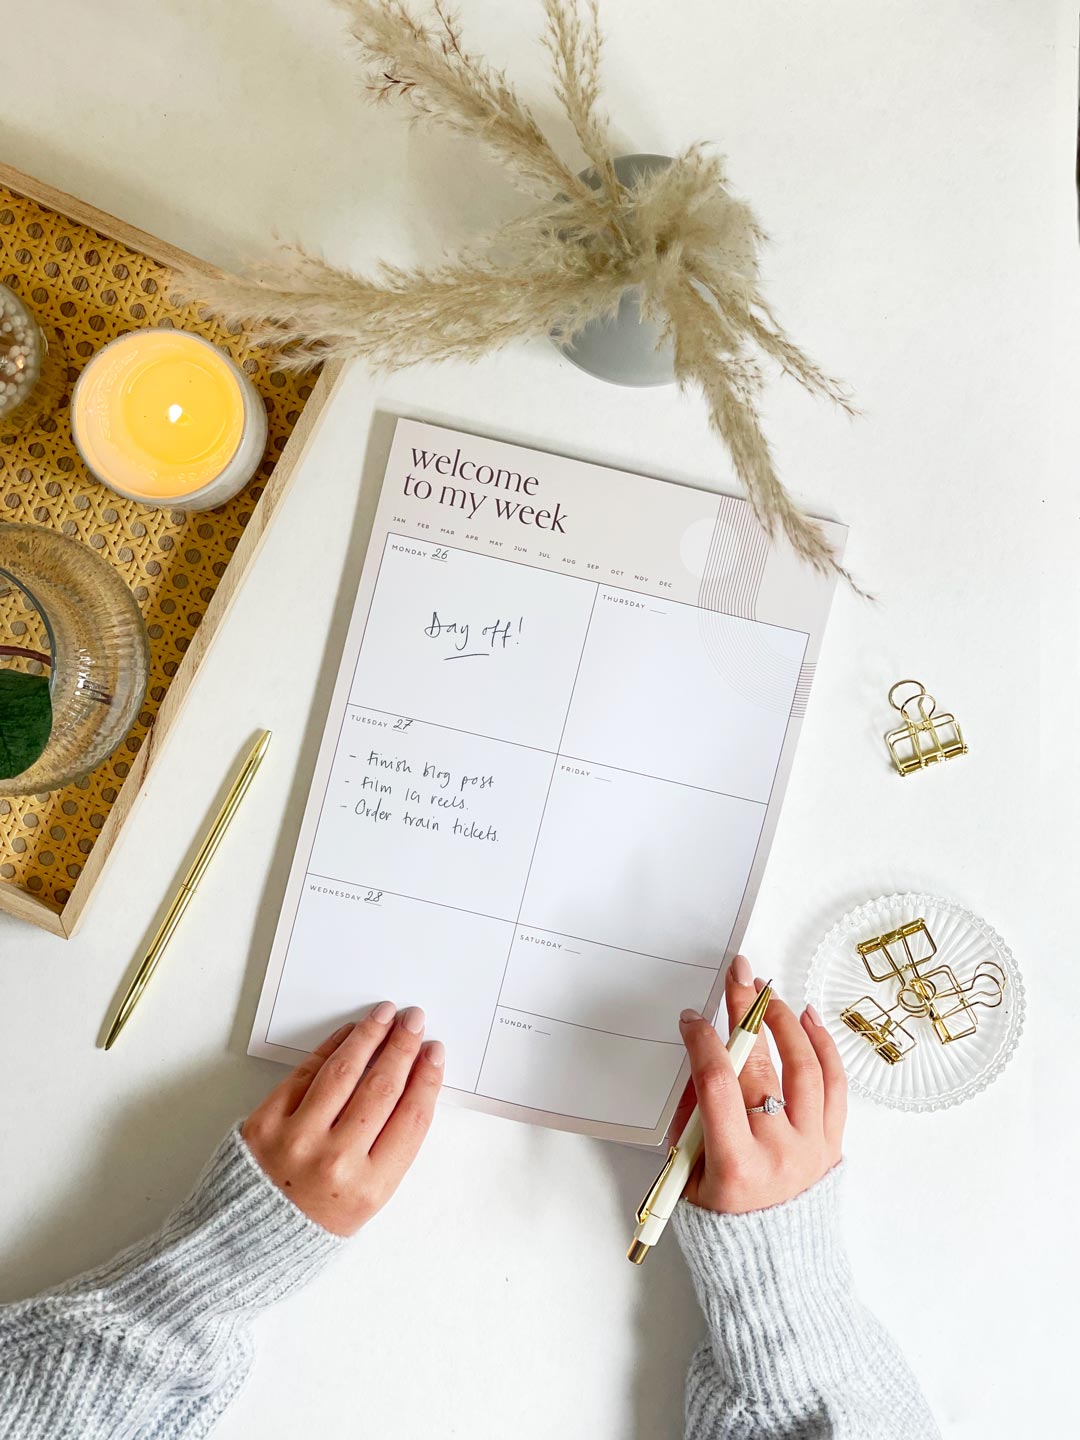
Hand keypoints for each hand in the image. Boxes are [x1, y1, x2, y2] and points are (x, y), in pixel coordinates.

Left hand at [242, 1002, 443, 1234]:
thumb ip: (389, 1146)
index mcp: (368, 1188)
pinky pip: (305, 1074)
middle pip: (382, 1088)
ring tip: (385, 1015)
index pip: (411, 1117)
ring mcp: (297, 1139)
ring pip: (344, 1072)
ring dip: (369, 1036)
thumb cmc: (313, 1220)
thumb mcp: (366, 1198)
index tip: (434, 1053)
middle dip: (402, 1048)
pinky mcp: (265, 1122)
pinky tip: (348, 1034)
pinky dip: (330, 1048)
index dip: (427, 1078)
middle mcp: (335, 1162)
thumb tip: (410, 1080)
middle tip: (414, 1022)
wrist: (246, 1242)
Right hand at [675, 957, 845, 1213]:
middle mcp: (781, 1154)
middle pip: (762, 1067)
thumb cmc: (723, 1231)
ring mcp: (813, 1148)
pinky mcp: (832, 1146)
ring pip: (806, 1068)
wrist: (778, 1276)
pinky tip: (809, 1019)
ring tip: (770, 993)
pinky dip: (824, 1048)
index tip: (692, 1019)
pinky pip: (834, 1087)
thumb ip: (692, 1121)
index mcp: (737, 1167)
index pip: (718, 1085)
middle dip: (746, 1014)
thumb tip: (701, 1063)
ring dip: (787, 1023)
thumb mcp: (688, 1179)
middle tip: (738, 976)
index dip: (704, 1042)